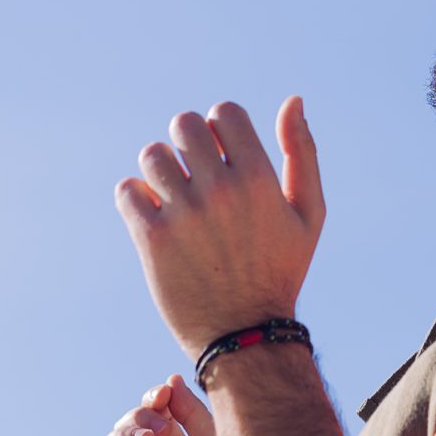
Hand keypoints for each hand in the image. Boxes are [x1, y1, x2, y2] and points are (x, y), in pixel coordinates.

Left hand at [113, 96, 326, 358]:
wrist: (245, 335)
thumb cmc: (280, 269)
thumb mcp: (308, 213)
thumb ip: (302, 153)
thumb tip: (294, 100)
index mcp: (258, 178)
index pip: (223, 113)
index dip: (220, 129)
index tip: (222, 157)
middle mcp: (220, 190)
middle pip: (184, 124)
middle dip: (187, 144)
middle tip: (194, 174)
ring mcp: (184, 214)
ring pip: (151, 154)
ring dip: (160, 170)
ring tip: (173, 196)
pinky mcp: (152, 239)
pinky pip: (127, 191)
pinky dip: (136, 199)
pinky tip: (155, 216)